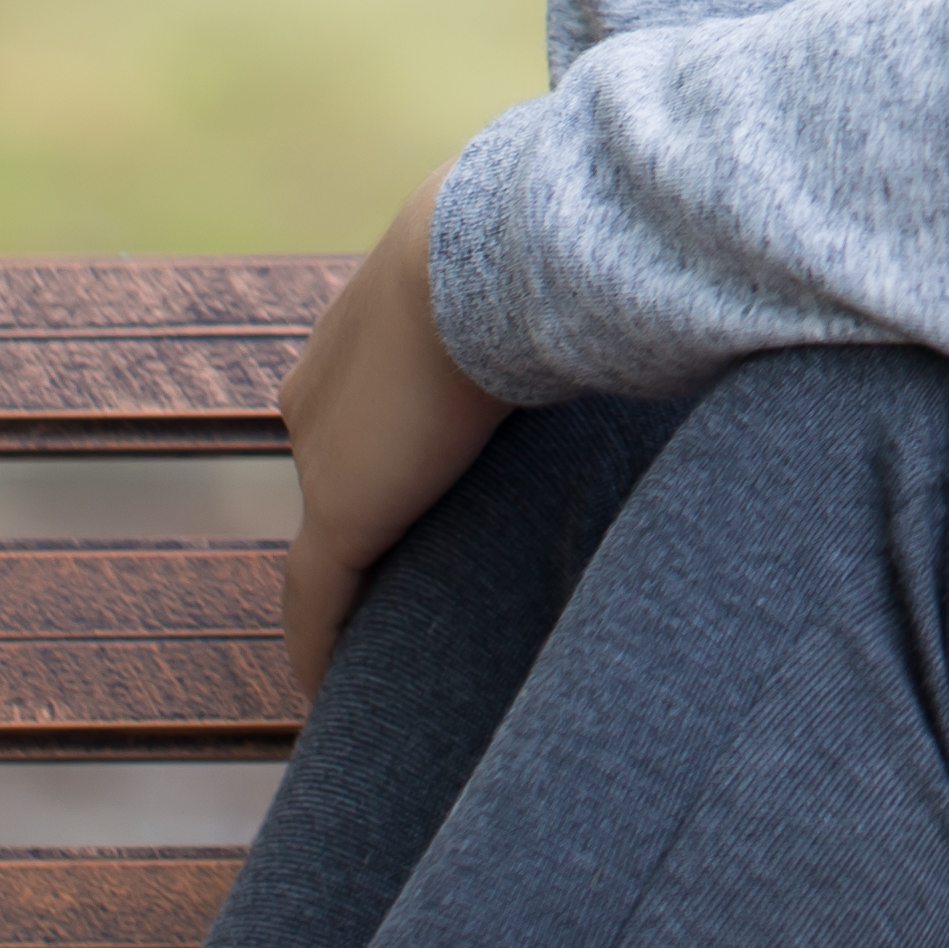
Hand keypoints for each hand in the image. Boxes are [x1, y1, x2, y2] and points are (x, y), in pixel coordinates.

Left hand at [276, 174, 514, 694]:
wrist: (487, 261)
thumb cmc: (530, 251)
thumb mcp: (528, 276)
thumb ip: (553, 309)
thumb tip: (632, 305)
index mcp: (356, 340)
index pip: (363, 423)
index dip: (388, 468)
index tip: (421, 511)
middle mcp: (320, 402)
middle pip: (343, 486)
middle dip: (372, 538)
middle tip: (408, 599)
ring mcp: (322, 459)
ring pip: (330, 551)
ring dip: (351, 600)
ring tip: (383, 653)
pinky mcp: (338, 516)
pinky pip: (317, 601)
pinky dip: (318, 648)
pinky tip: (325, 696)